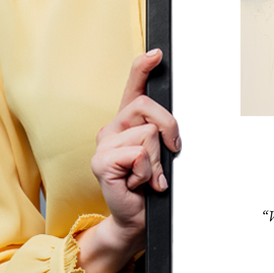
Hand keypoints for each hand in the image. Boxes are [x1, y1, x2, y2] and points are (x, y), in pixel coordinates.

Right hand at [76, 49, 180, 272]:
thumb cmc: (150, 186)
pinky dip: (147, 172)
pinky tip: (138, 184)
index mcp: (127, 122)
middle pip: (148, 107)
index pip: (133, 87)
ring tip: (148, 176)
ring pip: (148, 134)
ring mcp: (103, 144)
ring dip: (157, 160)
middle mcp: (112, 128)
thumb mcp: (161, 154)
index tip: (157, 54)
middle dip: (169, 129)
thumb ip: (162, 134)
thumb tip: (173, 126)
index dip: (143, 67)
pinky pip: (138, 154)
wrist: (136, 219)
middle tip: (170, 153)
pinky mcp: (101, 162)